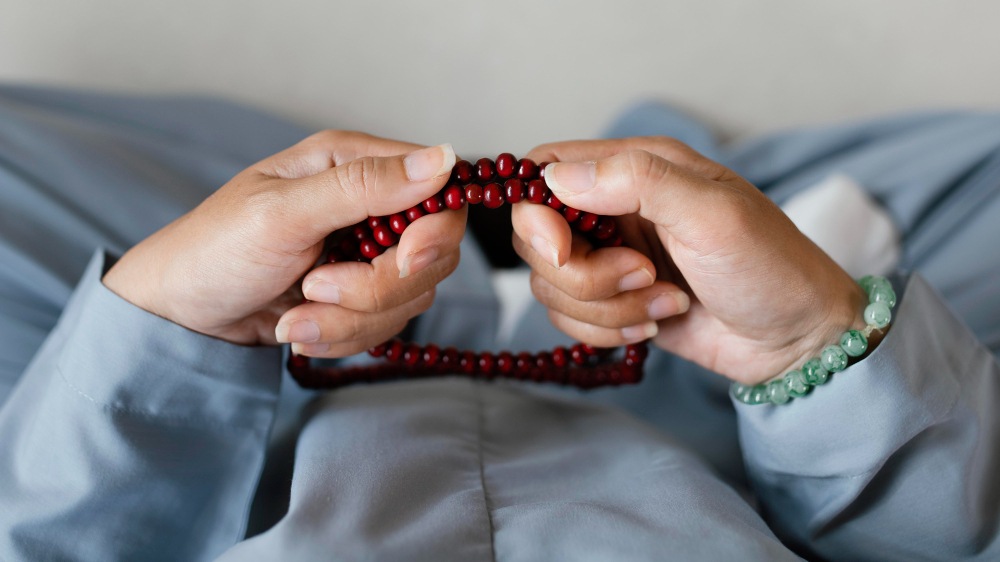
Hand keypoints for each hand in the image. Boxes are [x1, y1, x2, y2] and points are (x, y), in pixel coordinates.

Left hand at [103, 131, 464, 356]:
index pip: (439, 191)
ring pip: (410, 297)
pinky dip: (341, 336)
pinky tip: (297, 327)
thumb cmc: (214, 249)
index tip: (405, 259)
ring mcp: (366, 254)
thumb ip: (364, 187)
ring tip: (295, 311)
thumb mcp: (285, 213)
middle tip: (317, 288)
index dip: (434, 231)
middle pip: (432, 253)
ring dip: (350, 318)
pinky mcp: (359, 297)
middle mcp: (369, 205)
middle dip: (379, 287)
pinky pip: (385, 326)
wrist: (180, 315)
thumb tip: (443, 159)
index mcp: (353, 165)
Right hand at [511, 137, 866, 384]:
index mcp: (635, 169)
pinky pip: (570, 320)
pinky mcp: (613, 303)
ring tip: (667, 301)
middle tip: (642, 275)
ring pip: (552, 286)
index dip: (537, 213)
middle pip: (536, 238)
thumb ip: (636, 181)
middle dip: (582, 274)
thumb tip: (556, 177)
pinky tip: (659, 322)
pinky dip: (608, 330)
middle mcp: (613, 210)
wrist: (797, 339)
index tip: (566, 249)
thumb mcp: (713, 213)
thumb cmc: (770, 265)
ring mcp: (609, 259)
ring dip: (606, 307)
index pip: (544, 171)